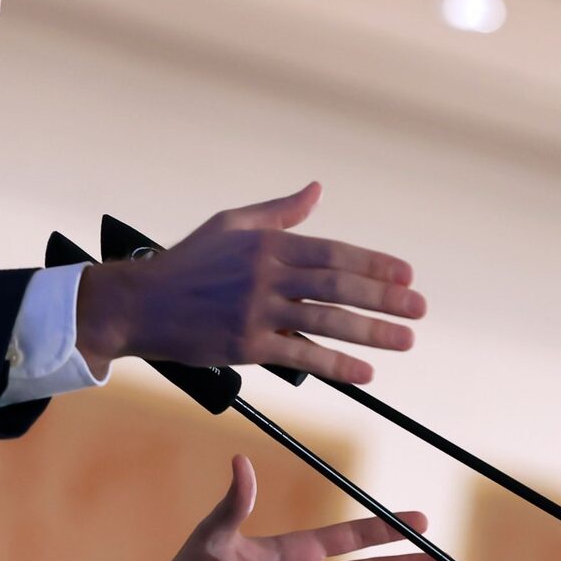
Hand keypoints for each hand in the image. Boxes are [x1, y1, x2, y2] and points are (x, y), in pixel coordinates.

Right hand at [77, 182, 424, 383]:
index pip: (333, 252)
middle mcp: (266, 275)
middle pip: (338, 285)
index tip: (406, 275)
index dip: (374, 264)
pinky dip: (336, 363)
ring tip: (405, 340)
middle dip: (384, 298)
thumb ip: (279, 211)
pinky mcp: (246, 345)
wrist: (141, 304)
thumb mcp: (232, 224)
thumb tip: (316, 189)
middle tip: (419, 308)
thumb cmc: (188, 262)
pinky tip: (364, 371)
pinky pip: (301, 355)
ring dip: (371, 331)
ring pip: (326, 321)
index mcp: (267, 243)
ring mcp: (256, 311)